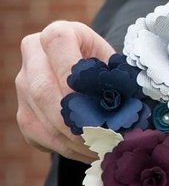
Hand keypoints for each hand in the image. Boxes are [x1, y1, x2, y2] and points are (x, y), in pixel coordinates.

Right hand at [16, 21, 115, 162]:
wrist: (86, 72)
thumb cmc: (105, 66)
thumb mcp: (112, 62)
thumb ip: (116, 78)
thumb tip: (128, 108)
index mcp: (56, 34)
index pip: (58, 47)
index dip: (76, 76)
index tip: (98, 101)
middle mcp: (32, 57)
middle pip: (44, 91)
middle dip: (77, 120)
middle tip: (106, 138)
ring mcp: (24, 87)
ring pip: (43, 119)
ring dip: (77, 140)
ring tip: (107, 149)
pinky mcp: (24, 114)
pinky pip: (43, 137)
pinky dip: (70, 149)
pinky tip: (93, 151)